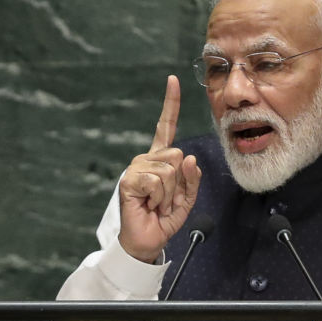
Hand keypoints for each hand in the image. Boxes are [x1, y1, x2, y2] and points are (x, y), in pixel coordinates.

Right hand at [117, 75, 201, 262]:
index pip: (166, 126)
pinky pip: (157, 181)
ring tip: (158, 203)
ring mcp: (136, 167)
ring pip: (169, 169)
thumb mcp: (187, 198)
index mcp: (161, 158)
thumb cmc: (164, 218)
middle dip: (179, 182)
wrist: (148, 240)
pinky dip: (159, 197)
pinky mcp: (129, 180)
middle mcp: (147, 158)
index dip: (170, 103)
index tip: (173, 80)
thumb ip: (192, 178)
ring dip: (169, 192)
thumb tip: (190, 157)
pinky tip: (149, 204)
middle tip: (166, 199)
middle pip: (177, 154)